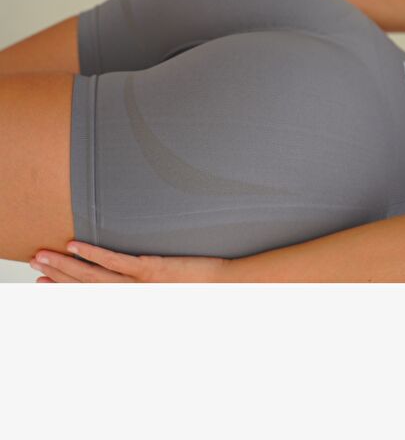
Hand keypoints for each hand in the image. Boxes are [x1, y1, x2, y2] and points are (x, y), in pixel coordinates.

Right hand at [29, 241, 229, 282]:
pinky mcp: (150, 270)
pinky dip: (92, 254)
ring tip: (42, 256)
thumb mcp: (171, 293)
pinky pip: (115, 262)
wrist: (225, 288)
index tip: (45, 283)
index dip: (65, 289)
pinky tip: (75, 246)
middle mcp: (131, 298)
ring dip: (64, 266)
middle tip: (34, 266)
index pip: (91, 297)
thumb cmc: (202, 291)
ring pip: (92, 276)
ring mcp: (138, 284)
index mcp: (133, 303)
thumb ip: (150, 288)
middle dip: (57, 276)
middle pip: (84, 287)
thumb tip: (134, 276)